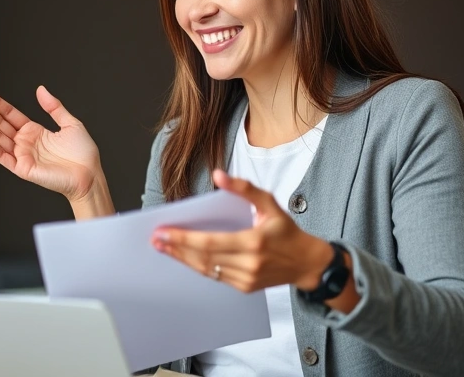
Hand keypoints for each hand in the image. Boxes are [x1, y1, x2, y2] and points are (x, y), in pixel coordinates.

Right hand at [0, 86, 103, 203]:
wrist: (90, 175)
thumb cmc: (83, 154)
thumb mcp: (70, 123)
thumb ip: (54, 107)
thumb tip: (41, 89)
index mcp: (35, 132)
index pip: (10, 115)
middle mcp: (25, 143)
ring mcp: (21, 155)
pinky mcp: (21, 168)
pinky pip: (1, 154)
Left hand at [151, 169, 334, 293]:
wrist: (307, 263)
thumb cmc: (287, 231)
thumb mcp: (270, 203)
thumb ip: (244, 189)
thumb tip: (219, 175)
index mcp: (254, 241)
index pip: (210, 242)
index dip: (184, 238)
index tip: (164, 232)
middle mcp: (249, 263)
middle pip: (203, 258)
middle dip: (177, 248)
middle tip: (156, 240)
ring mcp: (247, 278)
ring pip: (206, 270)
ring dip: (182, 259)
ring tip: (164, 248)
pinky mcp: (245, 287)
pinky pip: (215, 277)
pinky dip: (198, 266)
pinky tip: (184, 257)